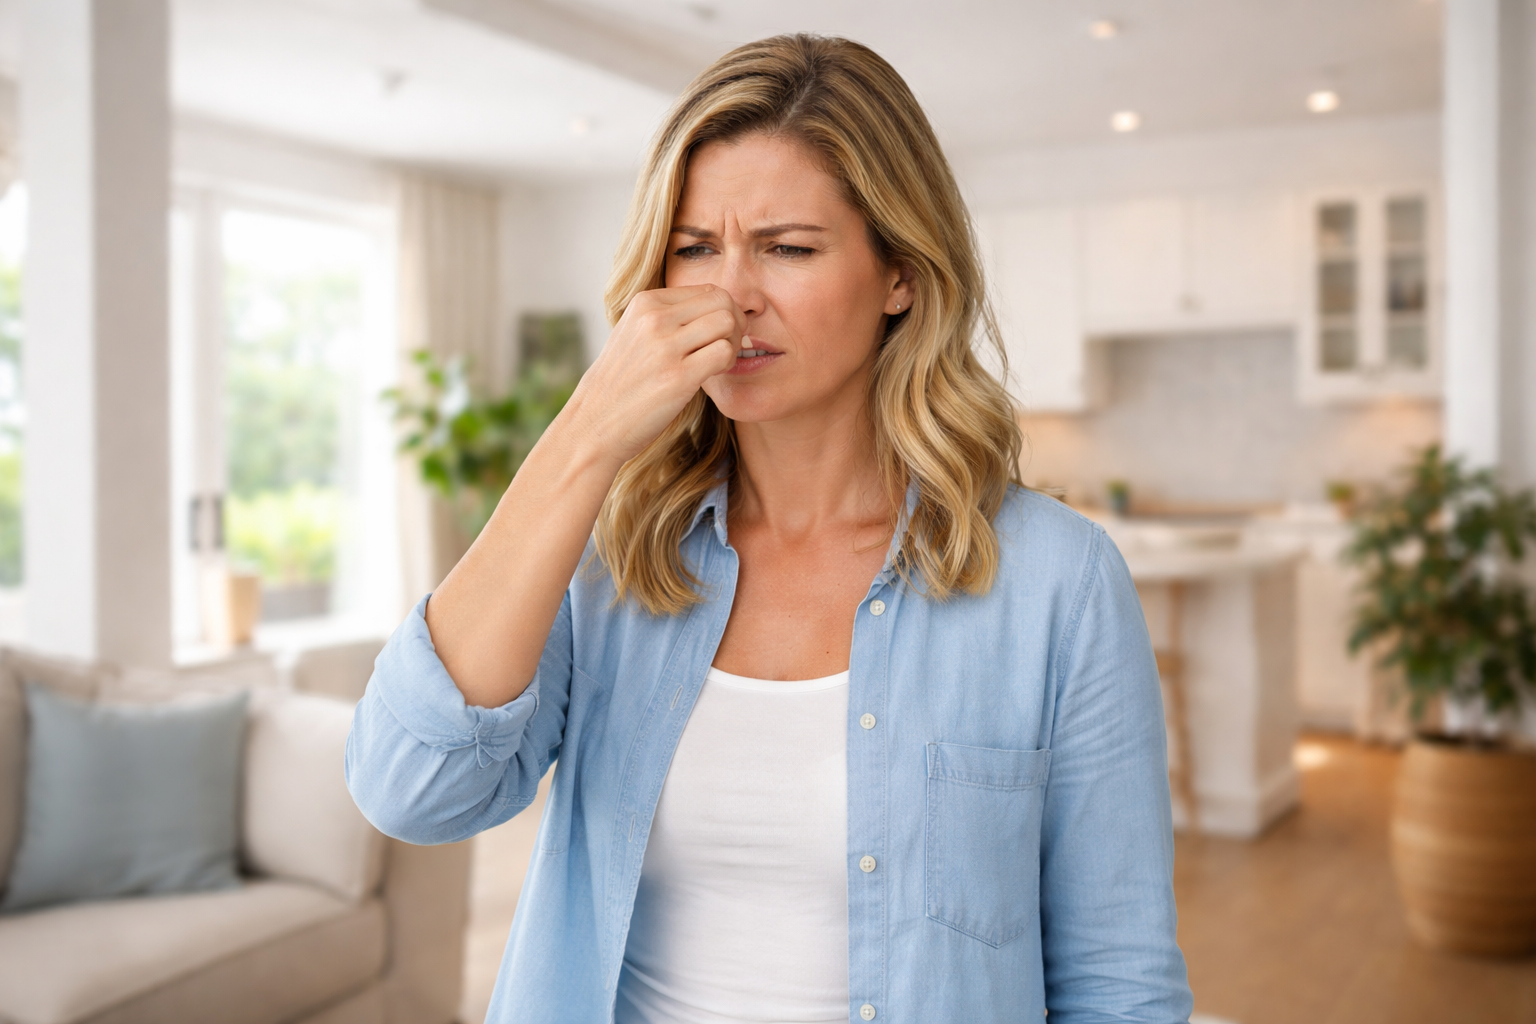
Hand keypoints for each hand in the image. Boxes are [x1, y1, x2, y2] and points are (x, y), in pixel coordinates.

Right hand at [559, 285, 743, 465]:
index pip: (708, 290)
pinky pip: (724, 352)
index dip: (722, 312)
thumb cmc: (622, 382)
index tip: (715, 335)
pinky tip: (712, 375)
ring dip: (733, 343)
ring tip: (718, 361)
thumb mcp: (634, 333)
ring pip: (727, 322)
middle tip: (726, 347)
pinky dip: (727, 363)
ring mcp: (665, 346)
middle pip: (722, 301)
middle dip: (735, 324)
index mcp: (645, 302)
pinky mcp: (678, 376)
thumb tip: (717, 306)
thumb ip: (667, 316)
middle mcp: (654, 318)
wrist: (595, 421)